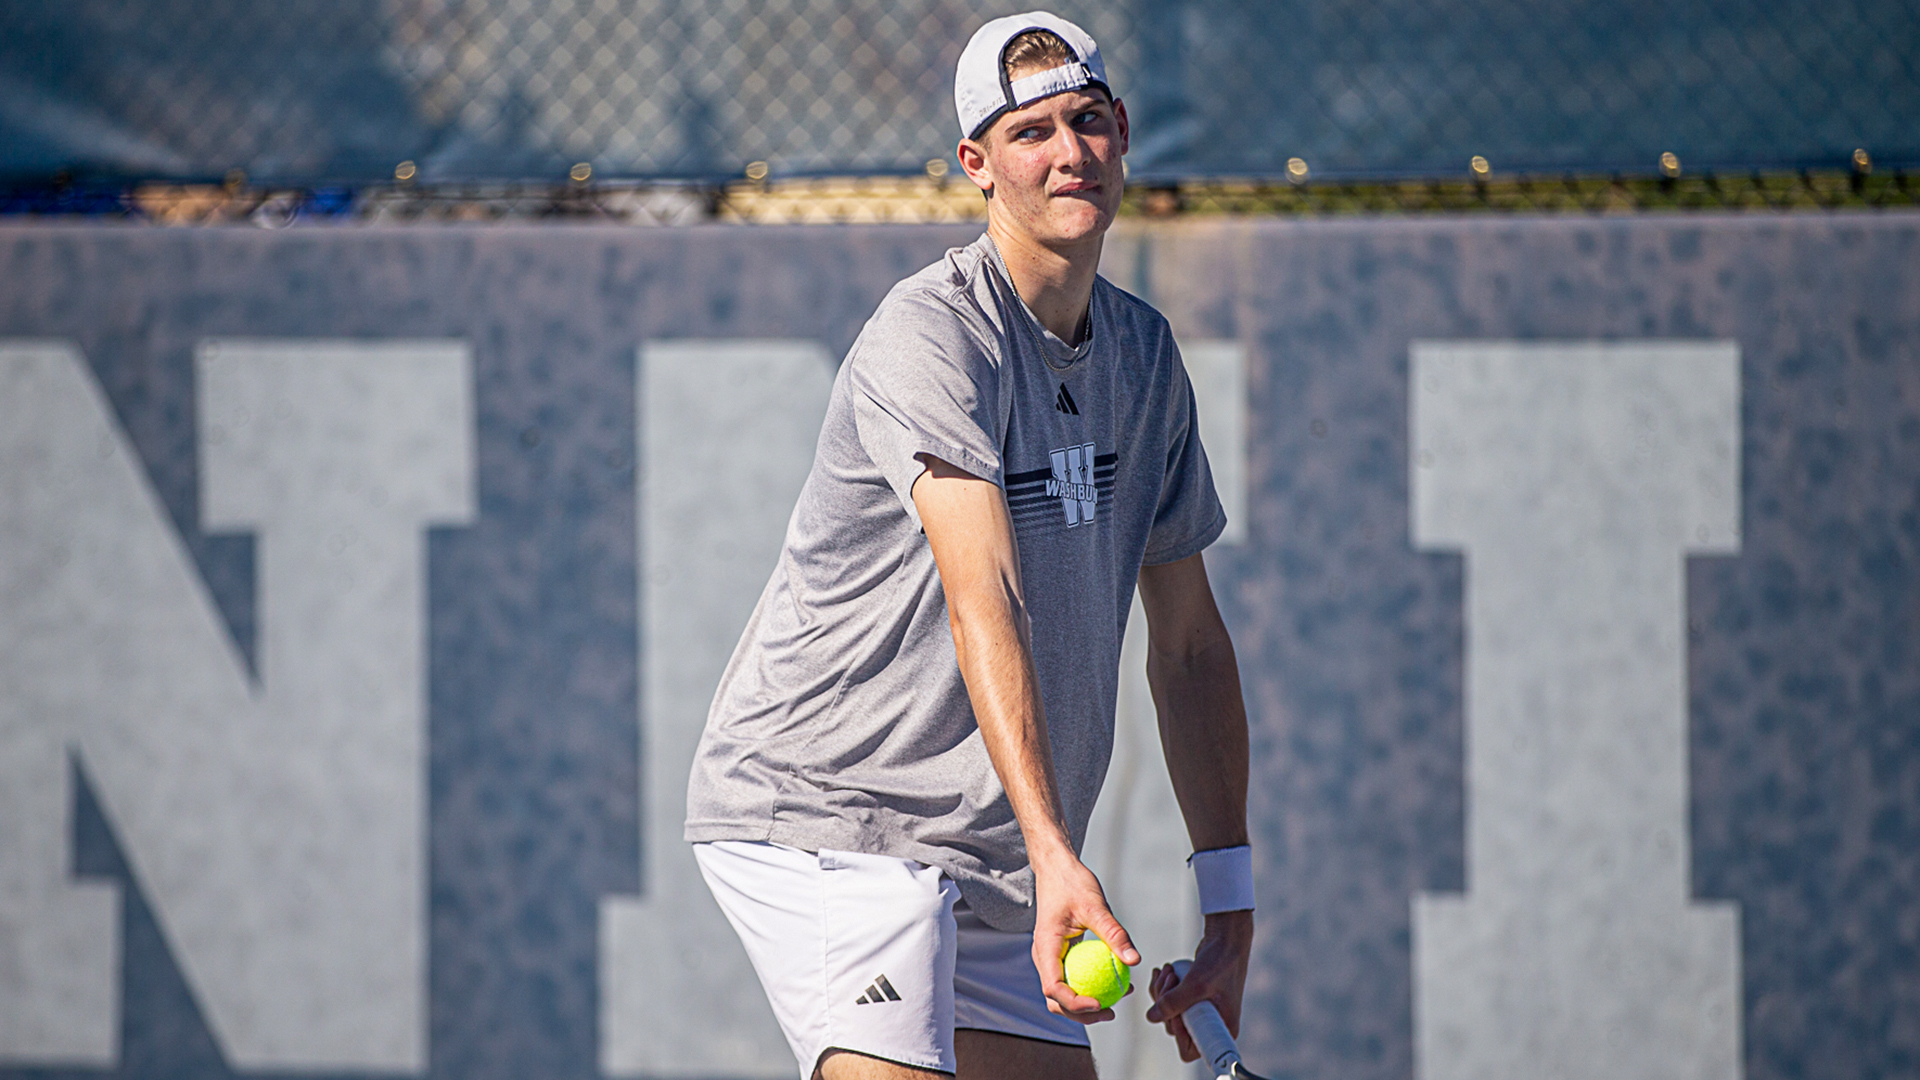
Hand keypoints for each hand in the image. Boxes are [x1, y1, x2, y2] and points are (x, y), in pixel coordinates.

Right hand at [1030, 851, 1139, 1023]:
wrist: (1056, 867)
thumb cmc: (1072, 882)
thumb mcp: (1096, 906)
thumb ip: (1114, 934)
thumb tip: (1134, 960)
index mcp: (1045, 946)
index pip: (1053, 987)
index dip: (1075, 1003)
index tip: (1101, 1003)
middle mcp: (1043, 956)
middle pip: (1055, 999)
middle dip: (1081, 1013)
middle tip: (1112, 1012)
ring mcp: (1050, 957)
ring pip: (1062, 993)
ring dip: (1085, 1004)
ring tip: (1116, 1000)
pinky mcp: (1058, 954)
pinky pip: (1071, 978)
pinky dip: (1088, 985)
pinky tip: (1113, 981)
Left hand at [1146, 910, 1252, 1060]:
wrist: (1227, 938)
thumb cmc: (1220, 961)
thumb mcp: (1196, 984)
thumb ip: (1173, 1003)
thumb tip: (1152, 1017)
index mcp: (1220, 1028)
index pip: (1190, 1048)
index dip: (1177, 1032)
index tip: (1174, 1012)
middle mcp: (1211, 1024)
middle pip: (1175, 1028)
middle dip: (1166, 1004)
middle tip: (1169, 979)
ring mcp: (1200, 1011)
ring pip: (1170, 1013)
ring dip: (1162, 992)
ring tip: (1168, 970)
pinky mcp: (1193, 999)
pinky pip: (1171, 1001)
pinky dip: (1162, 988)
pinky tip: (1162, 972)